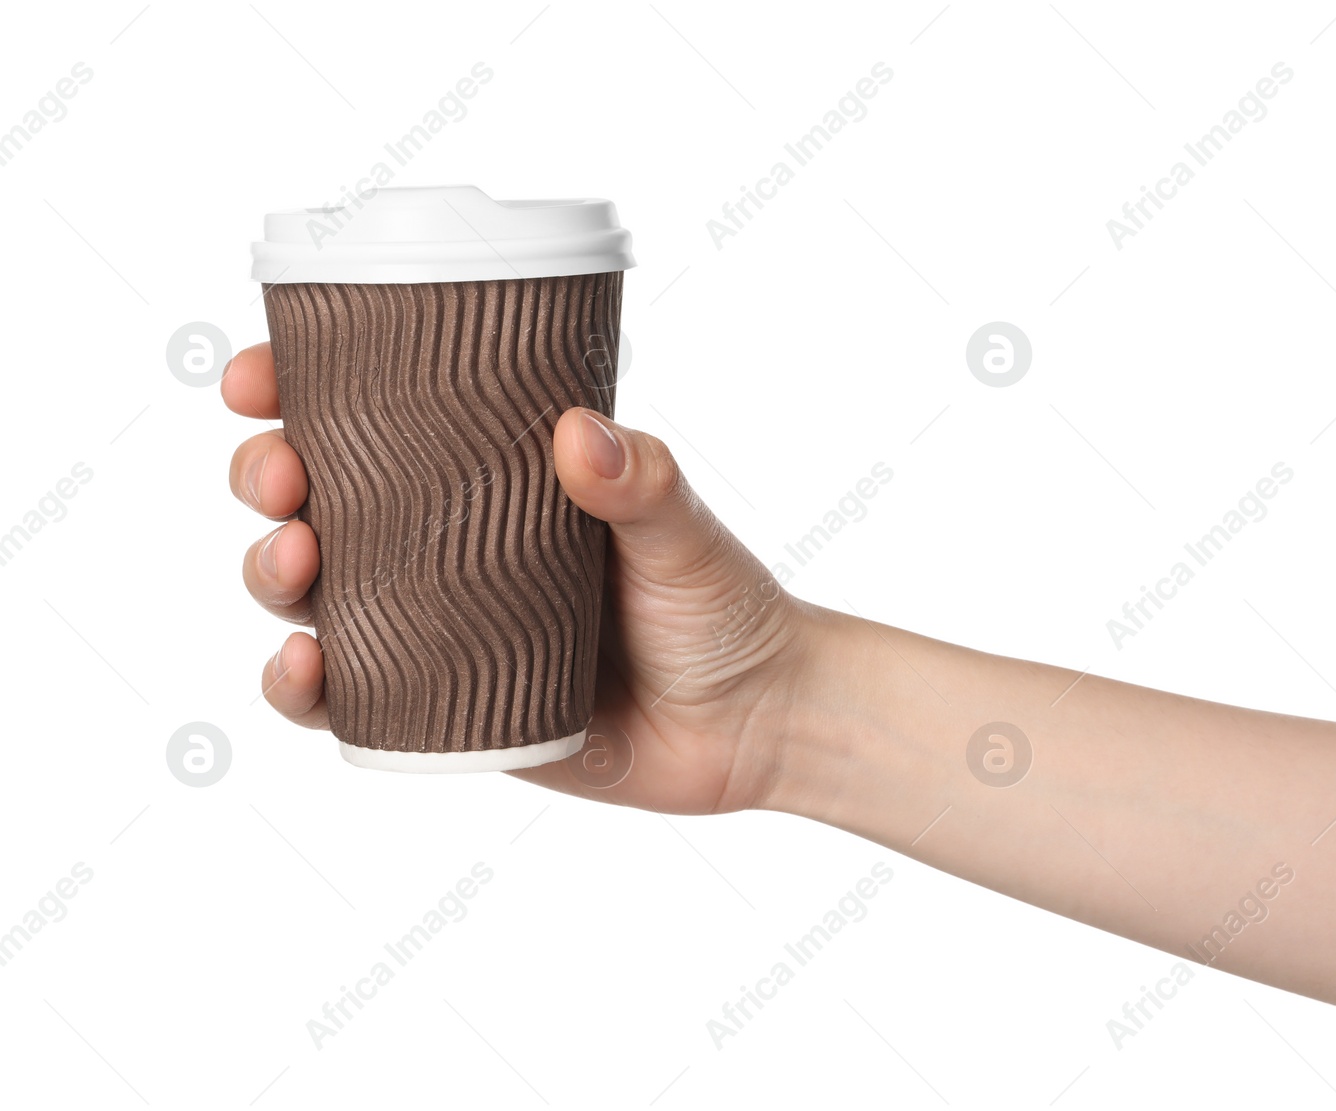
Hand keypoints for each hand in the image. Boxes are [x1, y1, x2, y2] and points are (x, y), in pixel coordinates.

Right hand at [221, 341, 812, 813]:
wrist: (754, 727)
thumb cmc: (722, 609)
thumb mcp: (685, 534)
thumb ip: (644, 484)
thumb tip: (580, 432)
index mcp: (493, 481)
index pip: (375, 422)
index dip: (296, 394)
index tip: (258, 379)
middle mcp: (446, 548)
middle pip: (316, 500)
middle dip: (267, 477)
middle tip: (282, 477)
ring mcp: (434, 629)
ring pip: (312, 593)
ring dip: (271, 573)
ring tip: (294, 562)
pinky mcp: (438, 710)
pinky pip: (346, 698)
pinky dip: (304, 685)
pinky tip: (304, 667)